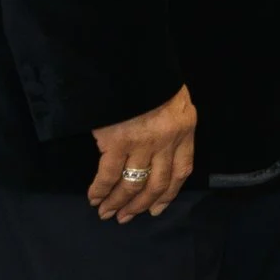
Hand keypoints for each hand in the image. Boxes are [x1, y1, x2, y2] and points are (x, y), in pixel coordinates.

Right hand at [88, 86, 197, 220]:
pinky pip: (108, 174)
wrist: (131, 61)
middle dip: (141, 204)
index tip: (157, 209)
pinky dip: (100, 189)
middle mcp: (167, 140)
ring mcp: (142, 143)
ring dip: (119, 202)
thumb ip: (171, 124)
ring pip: (133, 184)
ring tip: (107, 213)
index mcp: (185, 129)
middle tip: (126, 218)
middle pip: (157, 183)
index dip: (169, 193)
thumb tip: (160, 148)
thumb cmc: (152, 78)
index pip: (182, 170)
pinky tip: (94, 198)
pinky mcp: (117, 142)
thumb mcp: (173, 99)